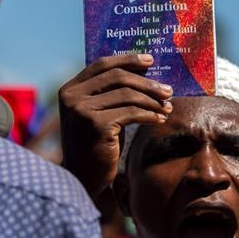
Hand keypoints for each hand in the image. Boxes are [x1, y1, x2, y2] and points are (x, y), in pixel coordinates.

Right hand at [58, 54, 172, 197]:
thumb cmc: (96, 143)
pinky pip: (131, 113)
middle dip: (147, 82)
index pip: (102, 64)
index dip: (127, 59)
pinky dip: (149, 115)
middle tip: (168, 90)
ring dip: (152, 100)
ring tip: (167, 106)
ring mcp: (82, 110)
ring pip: (127, 95)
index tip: (150, 60)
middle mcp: (72, 97)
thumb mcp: (99, 113)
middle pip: (117, 77)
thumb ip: (111, 93)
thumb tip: (144, 70)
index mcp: (70, 89)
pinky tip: (159, 119)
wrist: (82, 178)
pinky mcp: (96, 125)